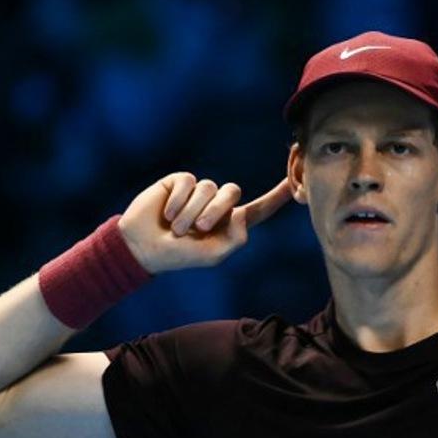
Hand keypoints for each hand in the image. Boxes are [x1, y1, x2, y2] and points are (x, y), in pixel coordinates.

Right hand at [118, 173, 292, 273]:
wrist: (142, 248)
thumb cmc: (178, 255)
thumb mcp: (212, 255)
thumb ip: (235, 238)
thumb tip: (240, 212)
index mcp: (229, 223)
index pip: (259, 208)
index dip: (277, 196)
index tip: (295, 183)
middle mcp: (217, 204)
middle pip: (232, 192)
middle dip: (214, 211)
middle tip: (196, 229)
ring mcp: (198, 191)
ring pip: (208, 188)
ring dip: (191, 212)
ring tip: (176, 228)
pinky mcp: (179, 182)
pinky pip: (188, 182)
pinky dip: (177, 201)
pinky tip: (166, 214)